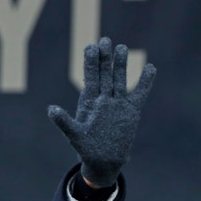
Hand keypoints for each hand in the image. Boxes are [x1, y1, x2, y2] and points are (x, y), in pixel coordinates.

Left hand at [47, 37, 155, 186]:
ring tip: (122, 47)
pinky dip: (144, 82)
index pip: (90, 77)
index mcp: (89, 101)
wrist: (103, 160)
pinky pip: (139, 94)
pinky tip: (150, 68)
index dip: (90, 62)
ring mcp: (118, 103)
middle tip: (104, 40)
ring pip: (120, 80)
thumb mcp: (74, 134)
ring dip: (121, 65)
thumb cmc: (86, 147)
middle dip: (104, 58)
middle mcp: (103, 98)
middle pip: (104, 74)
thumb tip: (51, 109)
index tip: (90, 46)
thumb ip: (63, 121)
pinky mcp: (131, 111)